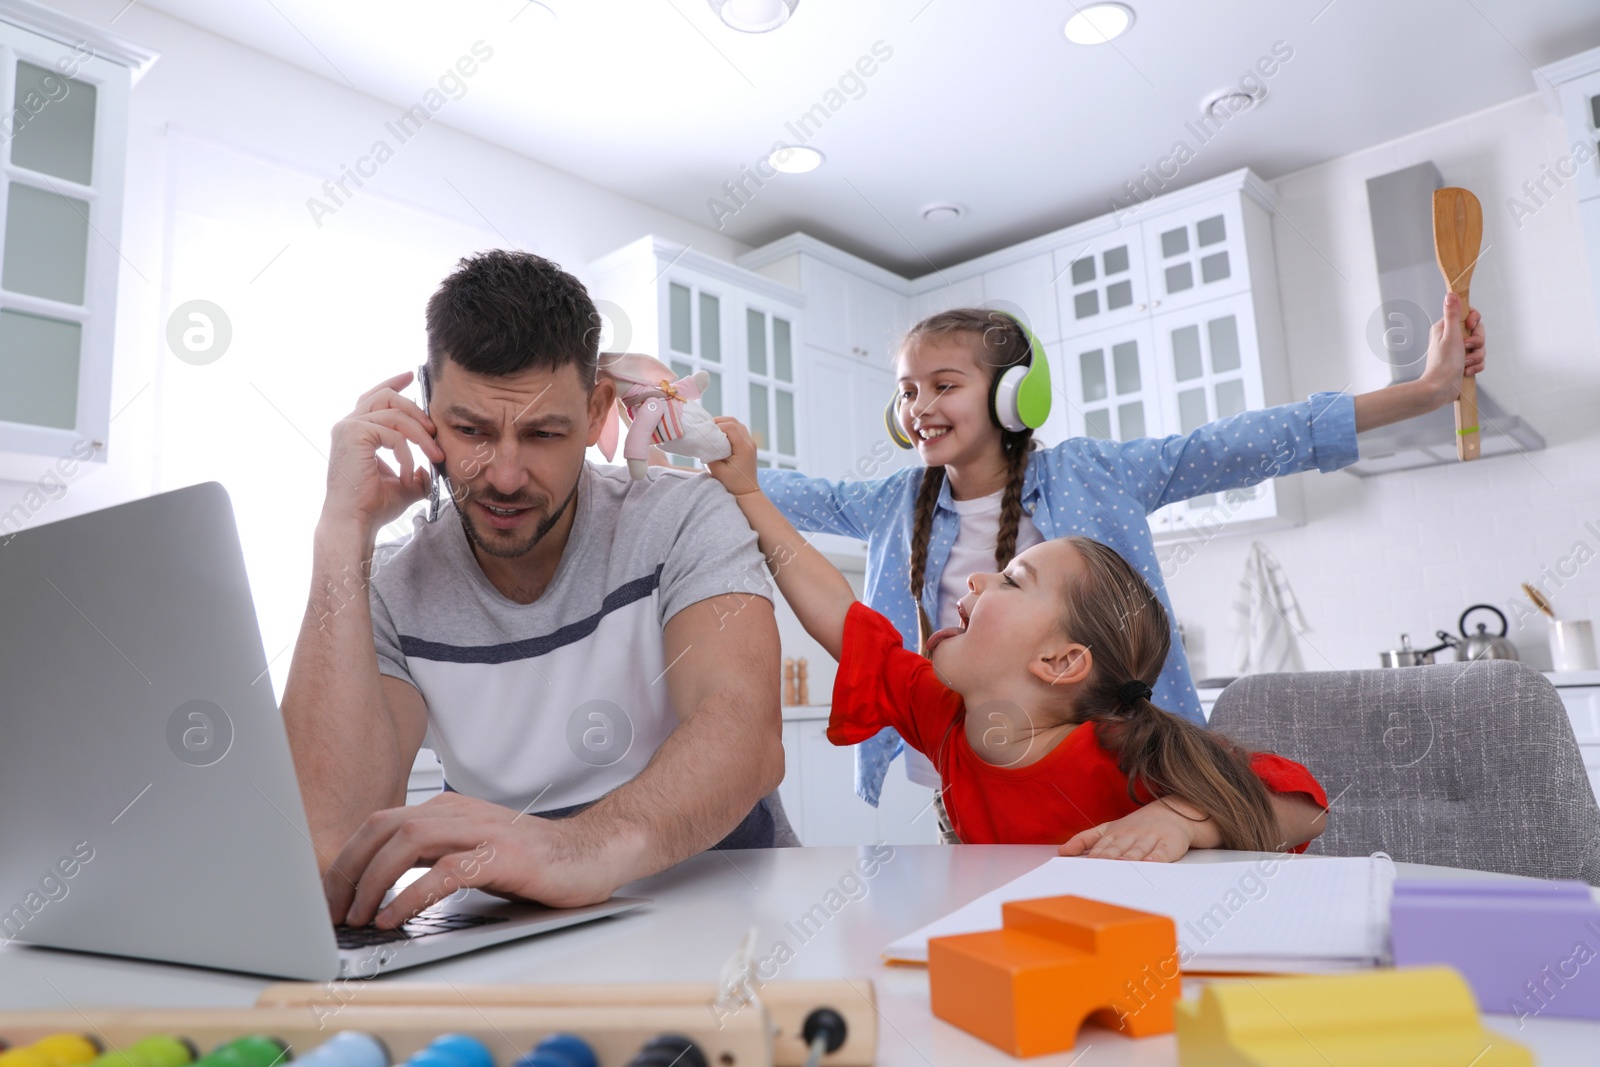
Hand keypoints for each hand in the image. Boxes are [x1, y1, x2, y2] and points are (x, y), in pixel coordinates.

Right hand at [323, 371, 445, 536]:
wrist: (354, 523)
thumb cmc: (372, 508)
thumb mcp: (403, 486)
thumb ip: (416, 472)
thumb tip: (429, 469)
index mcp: (355, 432)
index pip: (374, 397)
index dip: (393, 384)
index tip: (412, 376)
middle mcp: (347, 425)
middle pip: (386, 396)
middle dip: (416, 410)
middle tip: (435, 431)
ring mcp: (348, 428)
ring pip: (395, 414)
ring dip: (421, 436)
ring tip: (435, 456)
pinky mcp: (353, 434)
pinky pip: (394, 433)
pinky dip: (408, 453)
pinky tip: (409, 473)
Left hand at [326, 792, 623, 927]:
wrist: (593, 852)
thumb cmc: (534, 860)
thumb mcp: (470, 852)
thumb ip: (430, 857)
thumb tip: (378, 886)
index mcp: (447, 810)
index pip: (379, 824)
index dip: (346, 859)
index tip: (329, 895)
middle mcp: (460, 813)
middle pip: (383, 827)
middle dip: (348, 868)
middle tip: (333, 908)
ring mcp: (482, 831)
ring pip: (407, 841)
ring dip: (373, 880)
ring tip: (358, 915)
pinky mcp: (503, 856)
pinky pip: (444, 871)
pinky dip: (411, 894)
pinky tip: (396, 916)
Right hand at [705, 416, 760, 495]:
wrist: (746, 492)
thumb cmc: (732, 484)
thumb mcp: (717, 470)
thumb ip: (710, 454)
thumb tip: (704, 441)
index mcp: (744, 448)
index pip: (731, 427)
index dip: (717, 425)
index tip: (706, 432)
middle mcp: (750, 443)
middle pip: (734, 422)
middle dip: (719, 422)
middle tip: (707, 428)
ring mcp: (751, 443)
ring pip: (737, 424)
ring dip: (724, 424)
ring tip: (712, 431)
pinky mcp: (748, 446)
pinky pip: (739, 431)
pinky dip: (729, 430)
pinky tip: (720, 436)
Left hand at [1057, 797, 1219, 861]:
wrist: (1176, 813)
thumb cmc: (1138, 826)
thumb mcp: (1109, 829)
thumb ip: (1086, 839)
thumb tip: (1061, 851)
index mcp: (1114, 833)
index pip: (1099, 847)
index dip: (1090, 858)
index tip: (1078, 871)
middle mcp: (1130, 835)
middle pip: (1115, 850)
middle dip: (1104, 861)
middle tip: (1093, 873)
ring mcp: (1149, 839)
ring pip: (1136, 851)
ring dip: (1126, 859)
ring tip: (1117, 867)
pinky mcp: (1168, 844)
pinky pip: (1161, 853)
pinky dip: (1154, 859)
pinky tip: (1147, 865)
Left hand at [1417, 293, 1485, 407]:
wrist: (1440, 389)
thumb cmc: (1443, 363)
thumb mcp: (1450, 335)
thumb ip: (1453, 315)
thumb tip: (1451, 294)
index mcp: (1446, 328)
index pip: (1468, 315)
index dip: (1474, 320)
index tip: (1471, 327)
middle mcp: (1452, 338)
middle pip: (1478, 331)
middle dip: (1477, 342)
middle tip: (1467, 348)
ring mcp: (1459, 351)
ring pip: (1480, 347)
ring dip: (1476, 356)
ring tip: (1465, 363)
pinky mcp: (1464, 363)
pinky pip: (1479, 360)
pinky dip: (1476, 366)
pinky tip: (1466, 371)